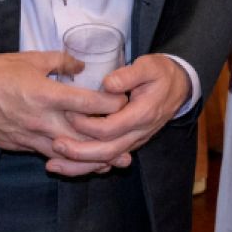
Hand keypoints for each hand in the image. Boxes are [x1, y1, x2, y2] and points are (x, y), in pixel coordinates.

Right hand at [0, 51, 124, 174]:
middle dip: (106, 145)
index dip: (110, 106)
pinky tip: (77, 162)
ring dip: (88, 160)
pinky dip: (63, 160)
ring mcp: (27, 136)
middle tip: (129, 149)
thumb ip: (62, 62)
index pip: (87, 105)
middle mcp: (40, 119)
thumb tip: (82, 66)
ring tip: (110, 165)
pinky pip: (44, 155)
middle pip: (80, 137)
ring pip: (64, 153)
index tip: (125, 104)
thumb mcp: (33, 59)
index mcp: (46, 94)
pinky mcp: (16, 145)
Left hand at [51, 54, 190, 175]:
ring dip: (79, 166)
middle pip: (107, 151)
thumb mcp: (149, 66)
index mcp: (143, 114)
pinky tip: (66, 165)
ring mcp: (135, 141)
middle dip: (79, 152)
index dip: (87, 124)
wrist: (179, 87)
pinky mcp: (128, 143)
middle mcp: (139, 133)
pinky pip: (107, 159)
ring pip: (106, 161)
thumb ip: (129, 74)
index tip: (69, 112)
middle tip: (55, 145)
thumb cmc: (160, 73)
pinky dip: (86, 165)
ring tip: (52, 165)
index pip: (111, 128)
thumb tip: (107, 84)